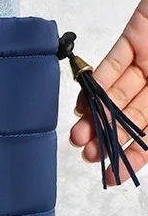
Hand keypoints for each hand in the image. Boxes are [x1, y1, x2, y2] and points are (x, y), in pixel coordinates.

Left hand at [69, 0, 147, 185]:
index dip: (136, 157)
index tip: (114, 177)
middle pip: (131, 117)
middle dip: (108, 138)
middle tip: (88, 155)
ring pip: (116, 94)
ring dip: (96, 116)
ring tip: (79, 136)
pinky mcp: (135, 39)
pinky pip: (112, 64)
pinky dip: (97, 83)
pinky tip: (83, 103)